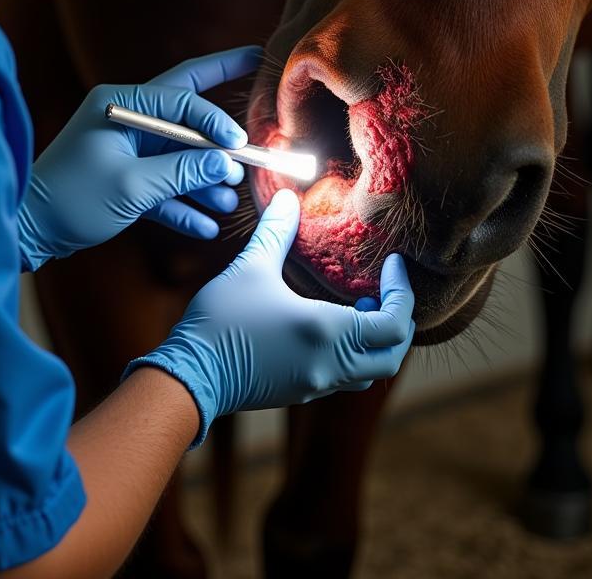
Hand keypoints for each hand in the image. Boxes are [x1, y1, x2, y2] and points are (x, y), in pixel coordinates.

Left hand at [17, 46, 259, 270]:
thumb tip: (225, 164)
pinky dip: (183, 205)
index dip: (215, 119)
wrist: (29, 231)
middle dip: (220, 99)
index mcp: (119, 106)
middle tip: (257, 67)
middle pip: (184, 106)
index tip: (239, 142)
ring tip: (231, 196)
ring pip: (178, 155)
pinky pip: (163, 187)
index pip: (181, 99)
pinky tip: (206, 226)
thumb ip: (181, 171)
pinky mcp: (124, 180)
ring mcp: (125, 149)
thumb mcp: (131, 185)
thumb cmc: (71, 199)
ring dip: (204, 176)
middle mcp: (125, 120)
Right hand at [124, 189, 415, 445]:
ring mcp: (317, 383)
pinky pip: (344, 378)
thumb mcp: (250, 268)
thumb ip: (275, 231)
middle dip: (397, 323)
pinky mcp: (300, 392)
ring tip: (358, 309)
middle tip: (383, 291)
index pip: (393, 322)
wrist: (189, 375)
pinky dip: (353, 355)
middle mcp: (331, 364)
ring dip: (376, 342)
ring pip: (370, 371)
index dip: (402, 293)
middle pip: (392, 355)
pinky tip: (328, 330)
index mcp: (329, 333)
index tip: (394, 266)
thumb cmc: (221, 321)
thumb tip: (287, 198)